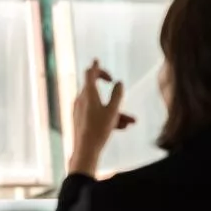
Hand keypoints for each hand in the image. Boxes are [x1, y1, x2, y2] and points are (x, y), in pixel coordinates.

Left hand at [70, 59, 135, 176]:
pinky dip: (108, 117)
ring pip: (99, 105)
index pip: (89, 73)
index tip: (97, 60)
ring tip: (131, 122)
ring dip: (115, 110)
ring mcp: (80, 110)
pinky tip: (123, 127)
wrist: (85, 150)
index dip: (96, 67)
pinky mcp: (80, 120)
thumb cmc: (99, 129)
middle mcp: (81, 99)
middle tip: (114, 82)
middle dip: (111, 91)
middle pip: (94, 88)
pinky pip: (96, 114)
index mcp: (88, 94)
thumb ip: (117, 95)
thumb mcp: (113, 111)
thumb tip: (119, 83)